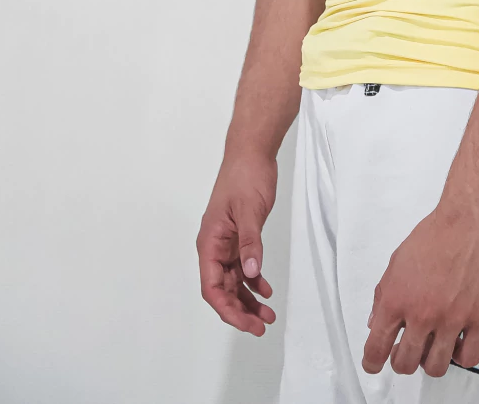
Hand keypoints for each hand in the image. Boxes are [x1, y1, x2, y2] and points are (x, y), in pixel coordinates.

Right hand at [197, 151, 277, 335]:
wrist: (252, 152)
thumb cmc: (246, 176)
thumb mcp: (249, 210)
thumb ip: (250, 243)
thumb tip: (251, 274)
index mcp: (209, 242)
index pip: (212, 287)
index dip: (227, 309)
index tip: (246, 323)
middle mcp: (214, 246)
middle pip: (222, 289)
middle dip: (239, 310)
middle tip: (262, 325)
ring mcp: (226, 242)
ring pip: (233, 281)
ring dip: (248, 299)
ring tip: (268, 315)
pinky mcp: (239, 237)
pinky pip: (243, 267)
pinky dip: (253, 280)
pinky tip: (266, 290)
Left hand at [362, 198, 478, 377]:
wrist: (471, 218)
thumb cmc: (434, 233)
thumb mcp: (397, 260)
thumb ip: (384, 294)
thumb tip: (377, 322)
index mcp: (396, 299)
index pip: (376, 348)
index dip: (372, 362)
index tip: (374, 363)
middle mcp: (422, 314)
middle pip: (405, 363)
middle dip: (402, 360)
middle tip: (407, 348)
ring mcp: (451, 319)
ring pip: (436, 367)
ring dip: (430, 360)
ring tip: (433, 345)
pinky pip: (469, 358)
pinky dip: (460, 356)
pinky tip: (458, 342)